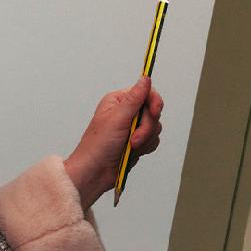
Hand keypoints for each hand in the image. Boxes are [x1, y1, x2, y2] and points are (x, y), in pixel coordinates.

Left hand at [63, 76, 163, 210]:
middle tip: (133, 138)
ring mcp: (132, 128)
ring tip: (129, 147)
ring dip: (145, 139)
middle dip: (146, 127)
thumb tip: (145, 78)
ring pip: (155, 127)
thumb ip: (135, 98)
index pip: (146, 93)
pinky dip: (145, 147)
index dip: (153, 102)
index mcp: (118, 101)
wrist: (94, 172)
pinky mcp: (136, 142)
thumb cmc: (97, 146)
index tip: (153, 112)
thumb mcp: (117, 118)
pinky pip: (153, 140)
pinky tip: (132, 152)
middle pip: (153, 112)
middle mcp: (126, 113)